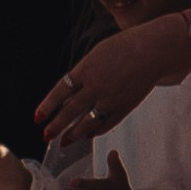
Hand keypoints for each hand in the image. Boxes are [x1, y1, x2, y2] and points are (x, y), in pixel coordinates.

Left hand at [38, 14, 188, 145]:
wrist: (154, 50)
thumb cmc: (125, 47)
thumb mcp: (97, 54)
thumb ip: (83, 72)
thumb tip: (71, 91)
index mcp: (85, 70)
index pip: (60, 92)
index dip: (47, 106)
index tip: (37, 118)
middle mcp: (95, 87)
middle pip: (70, 111)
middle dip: (56, 126)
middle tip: (46, 136)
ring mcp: (110, 99)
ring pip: (87, 122)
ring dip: (74, 134)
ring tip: (64, 142)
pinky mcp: (125, 107)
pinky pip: (107, 124)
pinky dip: (96, 131)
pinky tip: (88, 136)